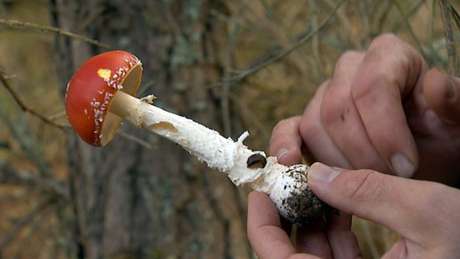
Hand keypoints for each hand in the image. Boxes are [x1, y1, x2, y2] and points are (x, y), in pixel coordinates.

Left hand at [248, 163, 459, 258]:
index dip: (262, 225)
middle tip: (289, 180)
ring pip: (314, 253)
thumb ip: (370, 191)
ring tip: (318, 185)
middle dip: (288, 215)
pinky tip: (342, 203)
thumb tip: (316, 174)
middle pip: (292, 255)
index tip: (262, 190)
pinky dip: (334, 229)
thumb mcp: (429, 214)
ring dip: (311, 218)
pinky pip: (337, 256)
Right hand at [270, 34, 459, 182]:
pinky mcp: (307, 122)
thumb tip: (433, 84)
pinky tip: (289, 163)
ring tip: (364, 183)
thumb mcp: (456, 122)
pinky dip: (285, 146)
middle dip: (361, 153)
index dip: (385, 130)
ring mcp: (324, 95)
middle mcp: (351, 69)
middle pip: (337, 108)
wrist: (422, 152)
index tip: (406, 168)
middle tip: (387, 181)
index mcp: (389, 56)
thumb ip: (452, 103)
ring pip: (314, 125)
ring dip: (337, 162)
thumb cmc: (442, 134)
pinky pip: (288, 129)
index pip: (372, 86)